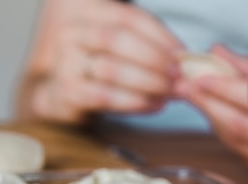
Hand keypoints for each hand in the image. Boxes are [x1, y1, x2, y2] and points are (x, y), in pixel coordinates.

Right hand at [19, 0, 182, 123]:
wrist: (62, 96)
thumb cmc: (98, 68)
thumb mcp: (118, 47)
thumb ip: (146, 44)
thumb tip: (184, 58)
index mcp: (86, 13)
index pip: (128, 18)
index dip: (160, 35)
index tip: (183, 54)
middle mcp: (71, 33)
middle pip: (118, 39)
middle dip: (155, 58)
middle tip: (179, 75)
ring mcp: (65, 62)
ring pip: (112, 69)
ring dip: (149, 82)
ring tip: (171, 92)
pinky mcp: (67, 92)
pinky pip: (106, 96)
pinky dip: (136, 102)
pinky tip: (155, 105)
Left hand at [175, 45, 247, 173]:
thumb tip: (217, 53)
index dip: (223, 88)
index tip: (199, 76)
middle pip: (235, 124)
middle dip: (205, 103)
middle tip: (180, 84)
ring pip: (232, 139)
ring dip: (208, 115)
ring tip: (189, 93)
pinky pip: (236, 148)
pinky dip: (220, 128)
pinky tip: (210, 112)